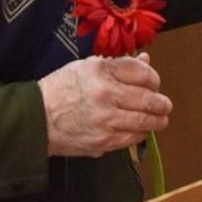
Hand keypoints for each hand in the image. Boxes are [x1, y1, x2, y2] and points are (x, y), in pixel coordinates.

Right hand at [37, 53, 171, 156]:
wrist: (36, 118)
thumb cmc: (62, 88)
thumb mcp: (87, 67)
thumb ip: (118, 65)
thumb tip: (145, 60)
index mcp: (101, 70)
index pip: (142, 72)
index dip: (154, 78)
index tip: (154, 83)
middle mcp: (105, 93)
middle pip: (148, 98)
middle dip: (161, 103)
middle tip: (165, 105)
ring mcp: (105, 119)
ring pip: (144, 121)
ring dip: (158, 120)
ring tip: (161, 119)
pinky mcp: (103, 141)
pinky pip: (132, 138)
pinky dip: (141, 133)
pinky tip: (141, 130)